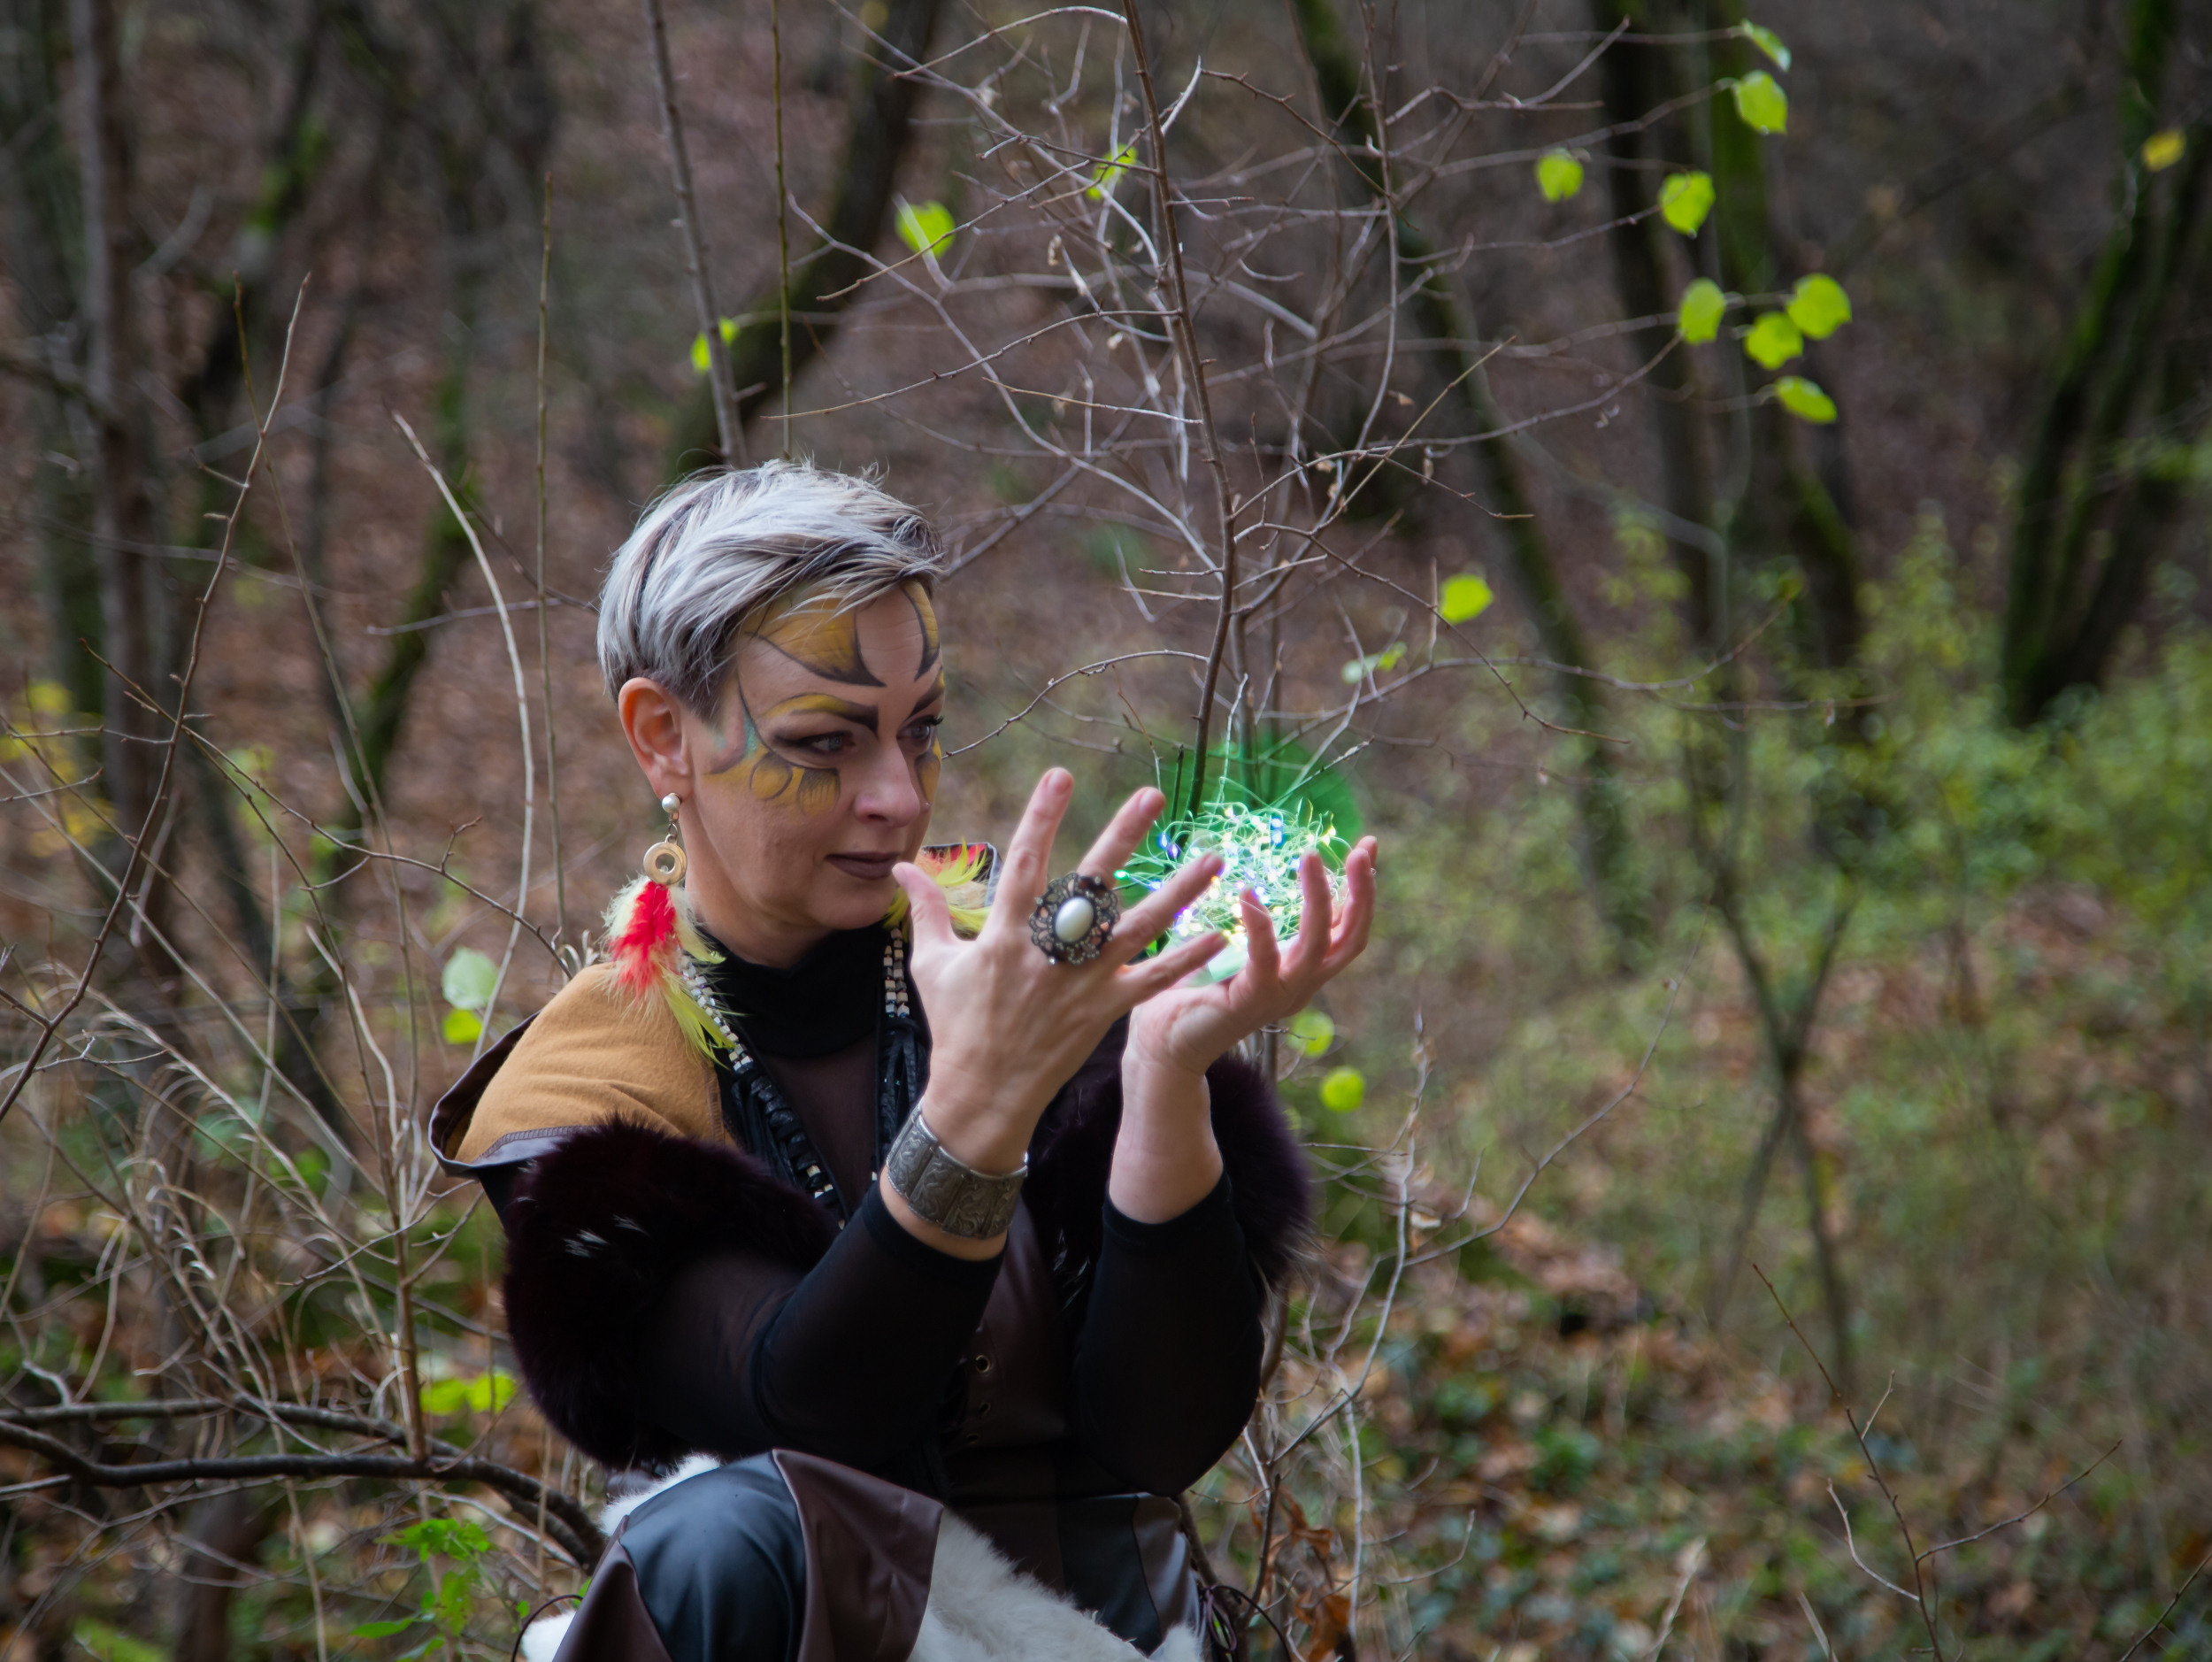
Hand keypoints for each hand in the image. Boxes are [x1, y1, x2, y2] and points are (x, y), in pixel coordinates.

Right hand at [888, 769, 1223, 1177]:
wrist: (981, 1093)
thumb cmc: (955, 1025)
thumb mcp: (933, 965)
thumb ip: (925, 909)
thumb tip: (900, 865)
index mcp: (1004, 934)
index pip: (1023, 863)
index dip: (1041, 818)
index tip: (1060, 776)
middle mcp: (1048, 953)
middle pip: (1091, 884)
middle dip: (1122, 836)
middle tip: (1152, 795)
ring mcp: (1081, 982)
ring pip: (1137, 928)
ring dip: (1178, 892)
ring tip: (1214, 858)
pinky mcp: (1104, 1010)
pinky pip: (1152, 981)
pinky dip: (1186, 959)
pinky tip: (1218, 932)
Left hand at [1124, 836, 1378, 1083]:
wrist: (1167, 1042)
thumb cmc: (1199, 987)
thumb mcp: (1239, 946)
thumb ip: (1258, 920)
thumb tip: (1259, 869)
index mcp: (1305, 969)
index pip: (1348, 927)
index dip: (1363, 888)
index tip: (1369, 845)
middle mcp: (1303, 984)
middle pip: (1351, 938)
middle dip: (1362, 893)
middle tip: (1362, 851)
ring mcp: (1281, 995)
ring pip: (1317, 945)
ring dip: (1320, 899)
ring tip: (1311, 857)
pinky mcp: (1251, 1001)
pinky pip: (1265, 960)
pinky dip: (1259, 925)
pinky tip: (1248, 892)